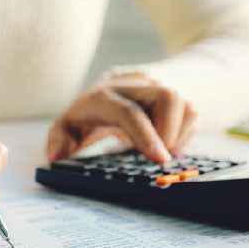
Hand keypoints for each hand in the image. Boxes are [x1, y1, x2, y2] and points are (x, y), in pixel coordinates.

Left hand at [47, 75, 197, 162]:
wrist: (112, 90)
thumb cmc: (89, 114)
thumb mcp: (67, 127)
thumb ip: (59, 141)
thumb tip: (56, 160)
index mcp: (104, 96)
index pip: (129, 112)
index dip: (146, 136)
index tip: (160, 160)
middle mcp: (133, 87)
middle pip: (167, 96)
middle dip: (169, 132)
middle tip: (158, 156)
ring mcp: (156, 88)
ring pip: (185, 104)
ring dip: (178, 134)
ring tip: (159, 148)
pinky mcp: (172, 95)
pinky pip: (192, 113)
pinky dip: (184, 133)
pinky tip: (166, 141)